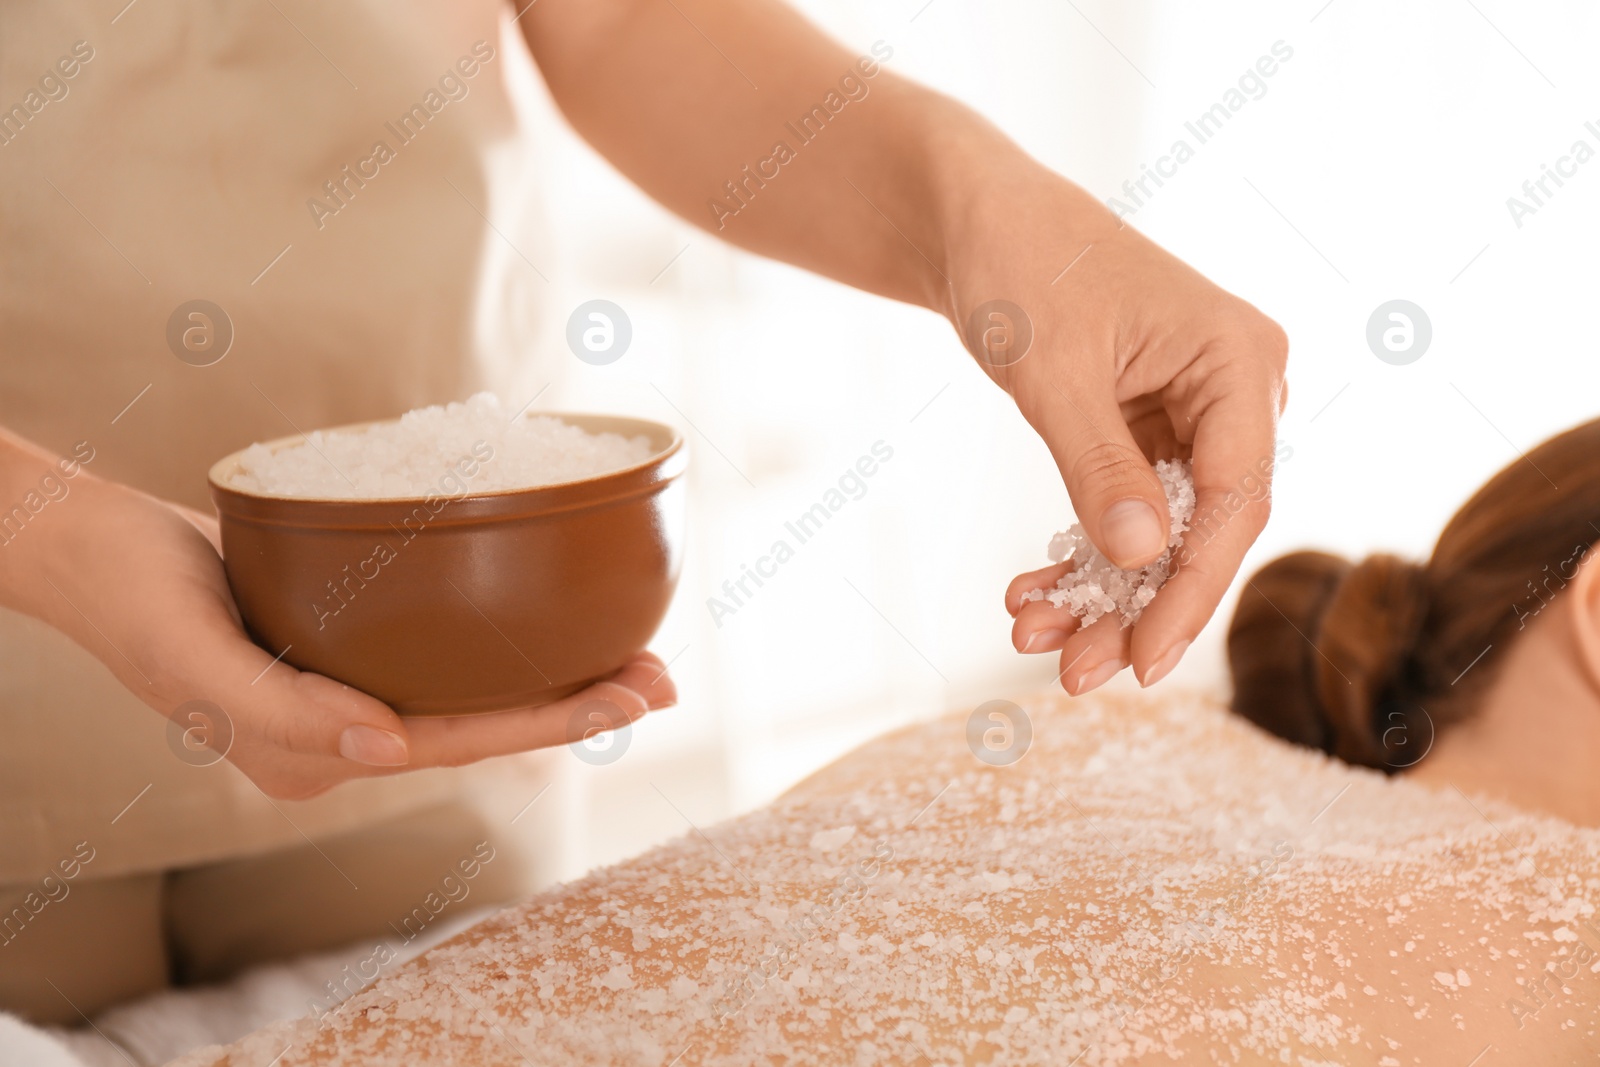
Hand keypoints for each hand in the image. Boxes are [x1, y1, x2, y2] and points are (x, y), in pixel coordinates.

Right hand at [28, 478, 675, 798]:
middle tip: (664, 677)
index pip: (459, 740)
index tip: (630, 697)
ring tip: (636, 651)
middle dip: (578, 704)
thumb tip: (388, 746)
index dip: (551, 722)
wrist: (95, 551)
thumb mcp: (196, 660)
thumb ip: (286, 714)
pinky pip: (442, 650)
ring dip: (553, 672)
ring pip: (472, 687)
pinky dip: (504, 639)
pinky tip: (551, 616)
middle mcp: (348, 729)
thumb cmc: (136, 602)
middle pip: (482, 719)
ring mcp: (350, 685)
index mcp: (318, 753)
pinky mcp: (349, 641)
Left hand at [945, 170, 1287, 693]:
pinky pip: (1129, 510)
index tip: (1143, 661)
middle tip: (1075, 677)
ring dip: (1103, 594)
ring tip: (1033, 640)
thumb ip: (1098, 465)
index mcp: (1241, 360)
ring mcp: (1196, 413)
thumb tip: (1142, 558)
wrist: (977, 221)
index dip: (1191, 590)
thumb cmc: (1020, 265)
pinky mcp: (1151, 429)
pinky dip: (1084, 556)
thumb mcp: (1052, 370)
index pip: (1236, 500)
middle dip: (1138, 609)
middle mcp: (1237, 391)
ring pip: (1162, 532)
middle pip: (1204, 528)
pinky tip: (1033, 594)